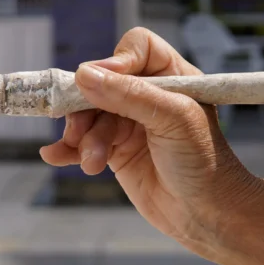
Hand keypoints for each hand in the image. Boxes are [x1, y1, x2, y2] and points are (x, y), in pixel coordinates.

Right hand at [39, 28, 258, 255]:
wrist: (206, 215)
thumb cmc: (204, 163)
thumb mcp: (173, 120)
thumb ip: (129, 95)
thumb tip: (84, 75)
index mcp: (173, 77)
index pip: (137, 49)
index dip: (116, 61)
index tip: (99, 83)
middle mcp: (150, 95)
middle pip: (103, 82)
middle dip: (87, 108)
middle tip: (78, 132)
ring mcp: (131, 123)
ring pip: (90, 115)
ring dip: (83, 138)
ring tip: (92, 163)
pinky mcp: (117, 150)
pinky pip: (84, 141)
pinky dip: (68, 149)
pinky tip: (57, 156)